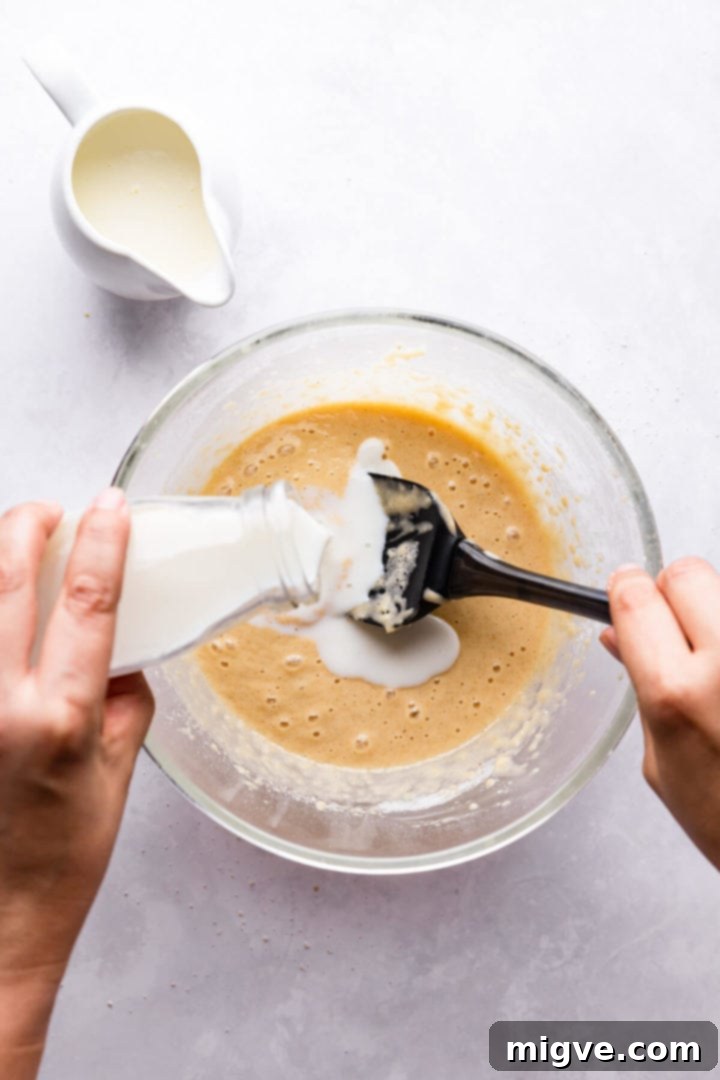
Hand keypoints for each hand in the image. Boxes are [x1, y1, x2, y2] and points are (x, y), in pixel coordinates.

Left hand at [0, 490, 153, 1078]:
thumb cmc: (58, 862)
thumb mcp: (115, 780)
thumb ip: (123, 704)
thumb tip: (121, 654)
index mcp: (58, 717)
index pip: (88, 602)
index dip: (103, 543)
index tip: (110, 508)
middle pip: (7, 579)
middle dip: (27, 526)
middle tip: (48, 510)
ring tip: (16, 546)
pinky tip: (0, 610)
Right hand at [601, 558, 719, 870]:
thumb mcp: (663, 768)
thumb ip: (643, 691)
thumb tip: (622, 638)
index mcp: (676, 693)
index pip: (637, 598)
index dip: (626, 591)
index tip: (627, 593)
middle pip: (688, 573)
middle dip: (675, 593)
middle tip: (681, 630)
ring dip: (718, 621)